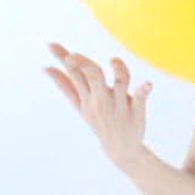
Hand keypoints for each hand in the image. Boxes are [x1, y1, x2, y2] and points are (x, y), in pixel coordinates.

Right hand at [44, 42, 152, 171]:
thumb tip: (46, 68)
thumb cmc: (99, 121)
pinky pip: (141, 99)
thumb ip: (65, 85)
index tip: (51, 44)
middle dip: (83, 64)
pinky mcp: (136, 111)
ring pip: (120, 83)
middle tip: (74, 56)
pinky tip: (148, 84)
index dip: (63, 58)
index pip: (74, 74)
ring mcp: (120, 105)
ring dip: (119, 70)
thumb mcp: (80, 105)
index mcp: (87, 97)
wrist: (120, 150)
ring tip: (114, 61)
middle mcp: (102, 100)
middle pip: (93, 76)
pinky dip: (144, 90)